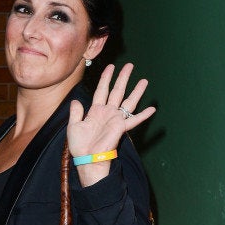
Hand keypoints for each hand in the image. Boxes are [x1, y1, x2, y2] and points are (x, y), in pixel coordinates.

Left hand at [67, 63, 155, 185]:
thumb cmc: (80, 145)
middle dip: (123, 78)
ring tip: (144, 80)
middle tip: (130, 65)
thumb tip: (76, 101)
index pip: (102, 90)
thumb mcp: (73, 126)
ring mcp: (115, 119)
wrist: (87, 158)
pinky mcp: (120, 127)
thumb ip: (76, 112)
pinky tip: (152, 109)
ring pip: (128, 101)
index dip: (106, 78)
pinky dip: (143, 115)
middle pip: (117, 91)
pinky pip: (134, 120)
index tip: (111, 67)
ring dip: (136, 91)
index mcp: (95, 110)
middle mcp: (107, 112)